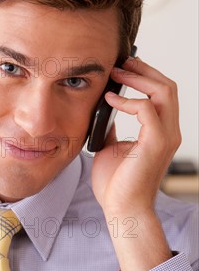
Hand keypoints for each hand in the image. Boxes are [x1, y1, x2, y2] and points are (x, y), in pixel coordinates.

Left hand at [90, 56, 180, 216]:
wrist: (120, 209)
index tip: (124, 65)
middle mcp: (168, 131)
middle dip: (144, 70)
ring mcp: (164, 137)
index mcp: (160, 131)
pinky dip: (128, 100)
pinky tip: (111, 99)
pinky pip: (146, 109)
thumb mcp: (111, 145)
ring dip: (139, 78)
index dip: (146, 75)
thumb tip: (103, 109)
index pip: (162, 93)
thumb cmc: (115, 183)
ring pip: (164, 92)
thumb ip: (112, 127)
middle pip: (167, 86)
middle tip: (121, 61)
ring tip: (116, 73)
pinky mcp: (155, 143)